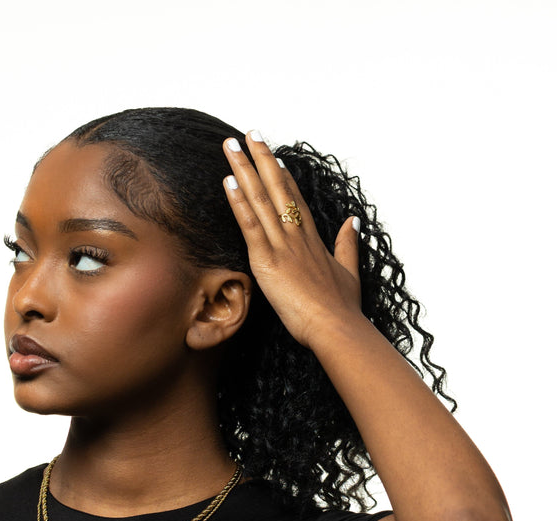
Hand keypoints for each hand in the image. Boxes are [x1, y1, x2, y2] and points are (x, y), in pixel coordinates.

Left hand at [222, 131, 362, 349]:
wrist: (336, 326)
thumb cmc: (342, 308)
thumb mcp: (349, 272)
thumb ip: (347, 244)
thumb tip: (352, 221)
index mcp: (313, 239)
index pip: (294, 200)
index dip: (282, 176)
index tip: (272, 157)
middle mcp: (297, 235)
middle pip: (277, 189)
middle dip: (261, 160)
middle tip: (249, 134)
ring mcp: (282, 245)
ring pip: (261, 199)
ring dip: (244, 170)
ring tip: (231, 146)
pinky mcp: (268, 260)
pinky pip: (250, 224)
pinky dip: (239, 202)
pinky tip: (228, 181)